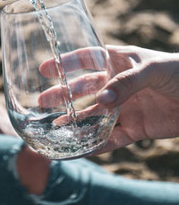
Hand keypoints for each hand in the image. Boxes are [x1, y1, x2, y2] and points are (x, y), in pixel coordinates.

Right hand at [39, 45, 178, 152]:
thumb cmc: (178, 72)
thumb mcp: (151, 69)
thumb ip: (125, 83)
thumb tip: (101, 101)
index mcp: (119, 61)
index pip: (86, 59)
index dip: (65, 62)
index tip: (44, 68)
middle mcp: (116, 84)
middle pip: (83, 89)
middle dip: (63, 94)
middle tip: (42, 101)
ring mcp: (124, 106)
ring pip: (93, 115)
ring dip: (74, 121)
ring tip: (55, 127)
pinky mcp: (134, 128)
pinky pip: (110, 137)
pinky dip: (95, 144)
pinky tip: (80, 148)